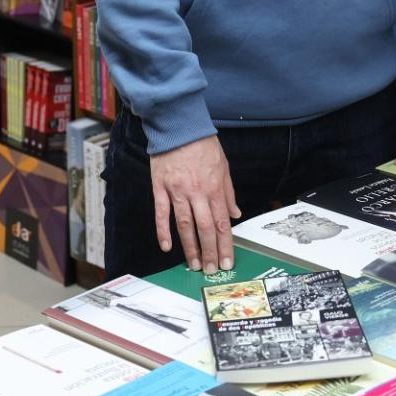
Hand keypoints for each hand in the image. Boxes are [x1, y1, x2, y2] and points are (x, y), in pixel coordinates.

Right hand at [150, 135, 240, 273]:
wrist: (179, 126)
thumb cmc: (202, 144)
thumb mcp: (223, 166)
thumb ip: (228, 192)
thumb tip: (235, 213)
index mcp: (214, 188)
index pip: (222, 223)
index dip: (225, 245)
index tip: (227, 261)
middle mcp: (197, 192)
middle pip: (205, 228)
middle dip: (209, 252)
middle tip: (211, 270)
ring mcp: (177, 191)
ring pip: (184, 225)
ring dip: (190, 247)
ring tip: (194, 264)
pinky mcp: (160, 188)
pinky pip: (161, 214)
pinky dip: (163, 231)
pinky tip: (166, 246)